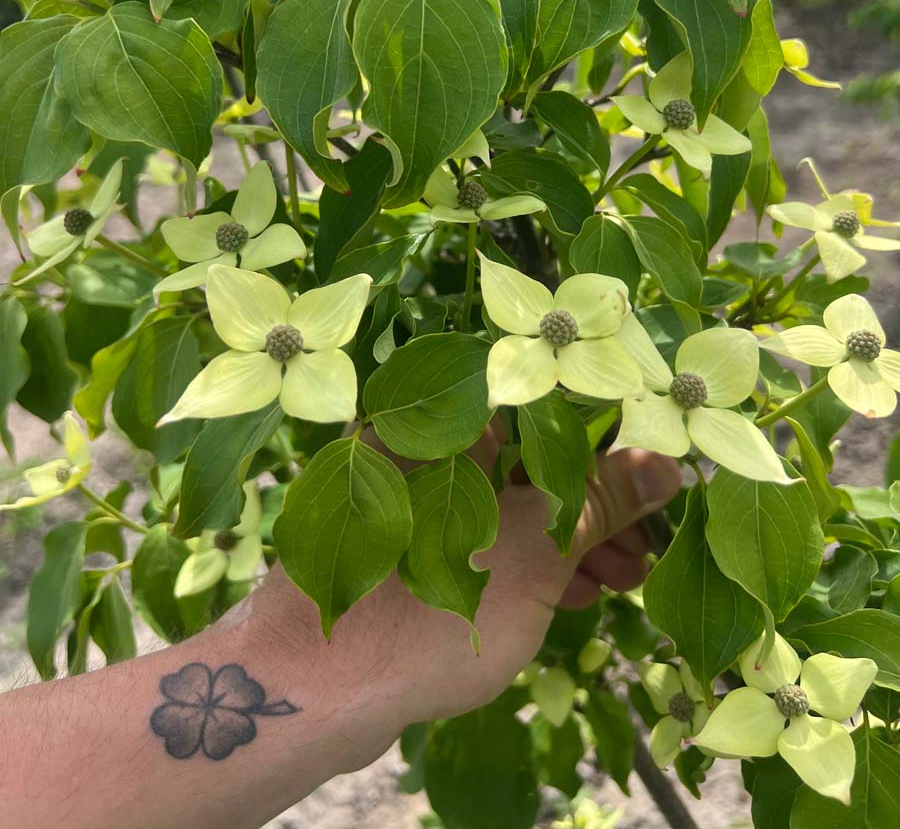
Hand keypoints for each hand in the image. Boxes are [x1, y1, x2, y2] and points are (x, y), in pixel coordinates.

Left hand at [249, 447, 680, 731]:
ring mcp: (407, 499)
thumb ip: (600, 502)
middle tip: (645, 546)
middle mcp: (418, 446)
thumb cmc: (422, 611)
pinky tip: (575, 595)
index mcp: (439, 421)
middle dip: (595, 504)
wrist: (312, 695)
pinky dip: (526, 561)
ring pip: (506, 504)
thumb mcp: (533, 554)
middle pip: (527, 460)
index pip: (538, 405)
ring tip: (624, 579)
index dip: (604, 439)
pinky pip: (478, 537)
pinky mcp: (403, 547)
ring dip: (569, 538)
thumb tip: (668, 460)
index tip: (654, 473)